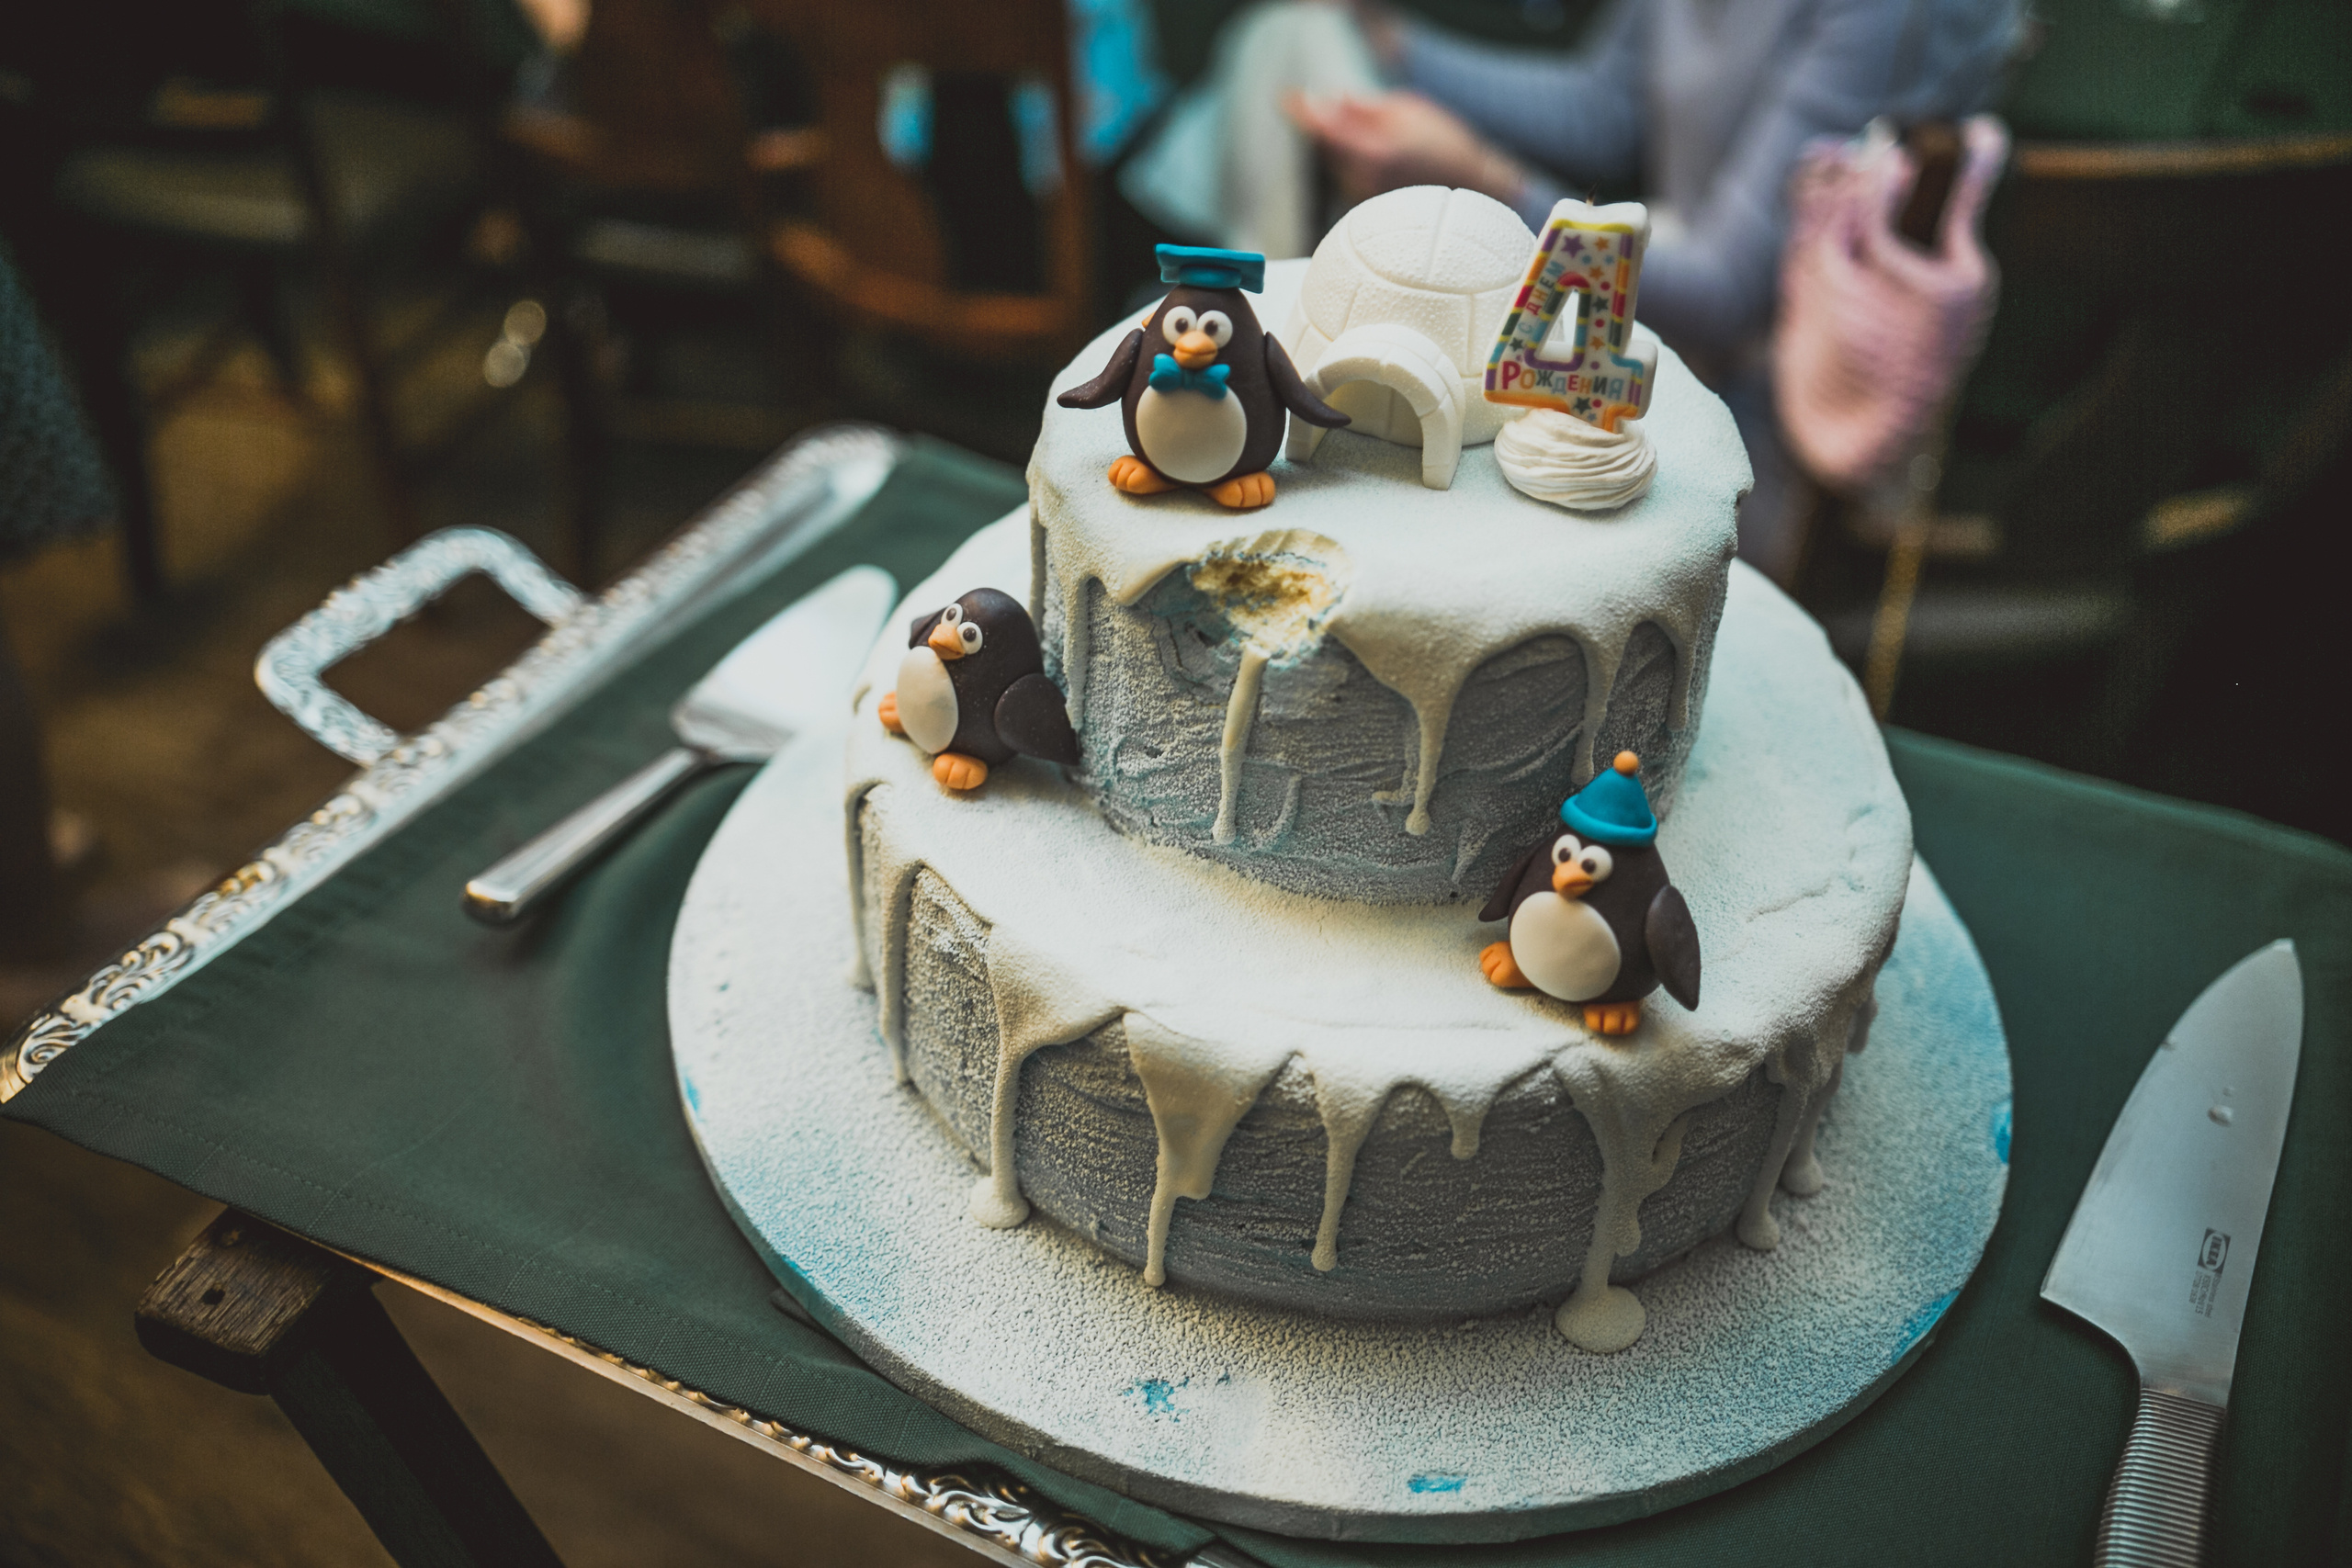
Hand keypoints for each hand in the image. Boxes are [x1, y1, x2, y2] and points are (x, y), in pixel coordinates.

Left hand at [1286, 90, 1525, 207]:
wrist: (1474, 190)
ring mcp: (1365, 199)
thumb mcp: (1408, 110)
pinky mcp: (1369, 211)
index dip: (1303, 113)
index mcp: (1372, 153)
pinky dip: (1357, 164)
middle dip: (1332, 127)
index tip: (1288, 99)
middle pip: (1328, 147)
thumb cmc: (1445, 145)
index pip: (1324, 129)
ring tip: (1389, 144)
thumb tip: (1328, 101)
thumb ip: (1363, 107)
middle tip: (1346, 112)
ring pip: (1339, 164)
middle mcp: (1363, 181)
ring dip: (1347, 147)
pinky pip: (1351, 179)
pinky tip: (1389, 164)